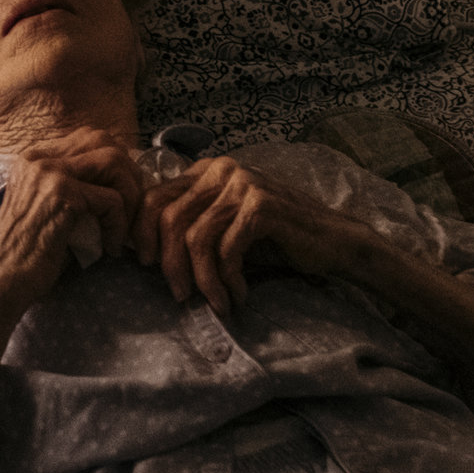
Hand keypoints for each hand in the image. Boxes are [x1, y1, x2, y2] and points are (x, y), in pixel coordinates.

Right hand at [0, 127, 148, 319]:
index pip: (89, 137)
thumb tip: (117, 182)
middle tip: (131, 209)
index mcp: (33, 157)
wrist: (1, 280)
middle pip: (105, 141)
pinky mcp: (62, 195)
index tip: (122, 198)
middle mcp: (39, 158)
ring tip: (124, 228)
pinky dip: (119, 226)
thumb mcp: (44, 207)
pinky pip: (112, 200)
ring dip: (130, 197)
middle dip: (128, 174)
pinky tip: (110, 248)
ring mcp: (49, 172)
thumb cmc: (26, 253)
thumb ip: (70, 186)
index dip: (114, 165)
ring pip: (114, 162)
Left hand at [135, 156, 380, 316]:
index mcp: (206, 170)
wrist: (332, 241)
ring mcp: (242, 184)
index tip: (146, 266)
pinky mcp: (261, 206)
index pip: (153, 198)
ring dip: (202, 280)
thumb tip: (141, 252)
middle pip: (169, 218)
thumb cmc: (274, 239)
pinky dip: (227, 279)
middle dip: (169, 263)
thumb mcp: (225, 227)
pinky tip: (238, 295)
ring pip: (195, 238)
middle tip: (180, 295)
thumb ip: (190, 226)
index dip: (142, 235)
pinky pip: (226, 249)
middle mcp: (221, 169)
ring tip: (214, 302)